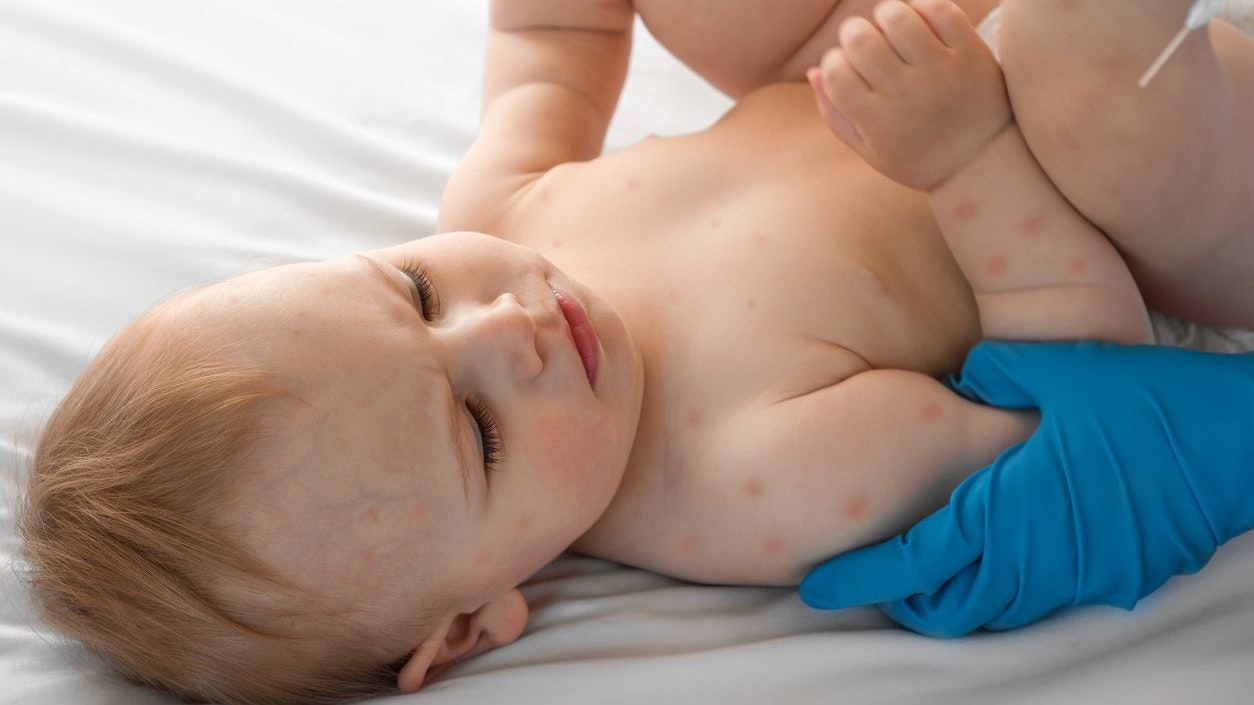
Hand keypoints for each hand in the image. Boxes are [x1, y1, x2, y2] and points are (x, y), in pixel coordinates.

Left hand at [799, 340, 1253, 636]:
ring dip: (948, 599)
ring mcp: (1072, 576)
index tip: (821, 584)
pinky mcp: (1107, 580)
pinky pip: (1034, 600)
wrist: (1232, 446)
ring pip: (990, 609)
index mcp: (1004, 509)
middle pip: (944, 603)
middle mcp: (1031, 556)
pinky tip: (991, 565)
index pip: (914, 559)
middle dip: (899, 599)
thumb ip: (991, 374)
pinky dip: (998, 593)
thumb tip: (955, 380)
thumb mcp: (1055, 370)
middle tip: (867, 581)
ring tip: (917, 578)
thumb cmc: (1142, 403)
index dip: (863, 575)